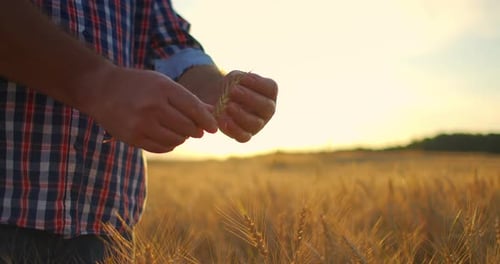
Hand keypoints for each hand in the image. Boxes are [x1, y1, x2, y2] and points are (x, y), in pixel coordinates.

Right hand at [83, 66, 217, 152]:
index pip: (194, 109)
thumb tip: (213, 113)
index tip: (213, 128)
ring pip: (176, 140)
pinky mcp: (133, 138)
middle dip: (195, 130)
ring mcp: (142, 124)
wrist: (101, 89)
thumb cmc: (138, 85)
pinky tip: (167, 136)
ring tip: (178, 130)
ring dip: (182, 137)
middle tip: (195, 129)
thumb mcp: (163, 84)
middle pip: (188, 127)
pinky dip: (170, 145)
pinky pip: (162, 147)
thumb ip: (188, 99)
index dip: (207, 121)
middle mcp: (153, 106)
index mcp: (163, 89)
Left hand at [216, 71, 277, 141]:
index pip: (271, 88)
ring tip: (228, 105)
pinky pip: (244, 137)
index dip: (258, 83)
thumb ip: (238, 79)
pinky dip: (233, 129)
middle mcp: (267, 110)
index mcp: (269, 93)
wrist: (220, 100)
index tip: (243, 78)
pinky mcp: (245, 135)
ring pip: (255, 123)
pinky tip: (223, 118)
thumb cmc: (232, 87)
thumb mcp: (235, 78)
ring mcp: (258, 124)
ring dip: (241, 114)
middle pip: (267, 107)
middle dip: (250, 98)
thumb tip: (237, 85)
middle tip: (233, 90)